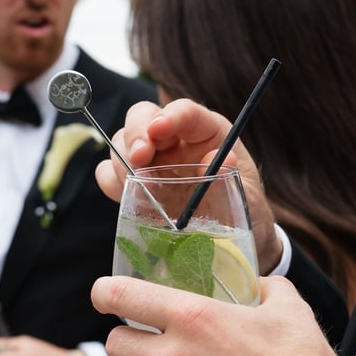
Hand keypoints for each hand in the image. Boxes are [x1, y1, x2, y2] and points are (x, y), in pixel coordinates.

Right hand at [95, 98, 281, 272]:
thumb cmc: (242, 212)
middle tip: (138, 160)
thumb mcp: (246, 198)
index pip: (185, 112)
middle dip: (136, 134)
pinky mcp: (135, 183)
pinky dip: (112, 182)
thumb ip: (233, 180)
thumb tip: (220, 159)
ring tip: (141, 190)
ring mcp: (152, 160)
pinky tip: (129, 199)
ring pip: (121, 143)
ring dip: (123, 163)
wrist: (230, 243)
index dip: (170, 116)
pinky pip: (109, 174)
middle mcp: (176, 140)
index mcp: (207, 132)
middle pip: (143, 116)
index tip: (158, 130)